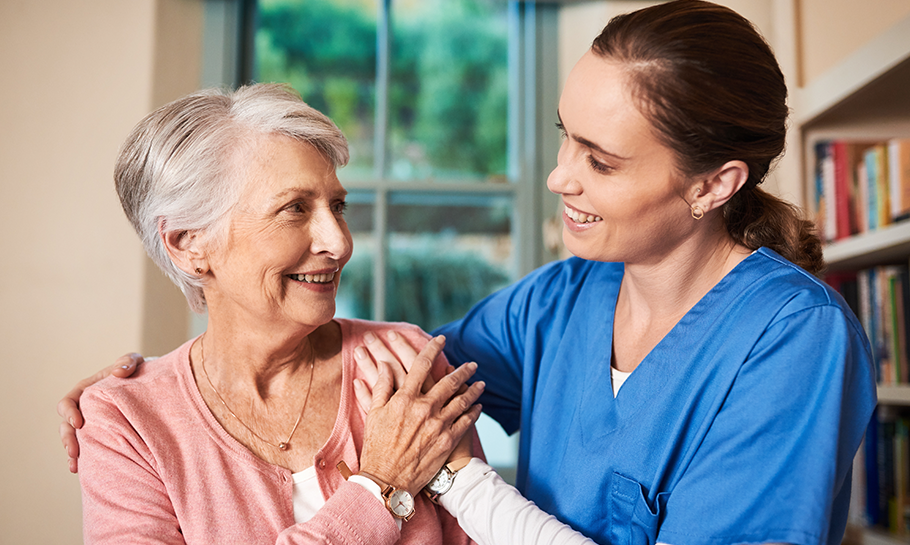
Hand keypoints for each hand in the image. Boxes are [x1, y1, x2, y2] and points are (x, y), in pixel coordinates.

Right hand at [57, 353, 143, 472]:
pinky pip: (87, 447)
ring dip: (72, 452)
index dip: (69, 413)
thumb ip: (127, 363)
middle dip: (67, 439)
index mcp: (86, 390)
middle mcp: (84, 408)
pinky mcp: (100, 434)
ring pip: (73, 439)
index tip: (79, 423)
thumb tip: (118, 372)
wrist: (150, 385)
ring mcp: (91, 423)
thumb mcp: (135, 363)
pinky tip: (80, 470)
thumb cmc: (138, 371)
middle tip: (74, 452)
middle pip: (66, 425)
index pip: (69, 402)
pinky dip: (83, 459)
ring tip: (75, 465)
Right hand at [359, 336, 483, 495]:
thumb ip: (381, 387)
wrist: (387, 480)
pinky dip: (474, 411)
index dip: (432, 349)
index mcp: (404, 400)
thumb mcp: (374, 414)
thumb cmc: (377, 447)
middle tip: (472, 363)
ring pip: (462, 400)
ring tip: (481, 382)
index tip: (441, 339)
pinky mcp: (447, 441)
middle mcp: (424, 409)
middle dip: (462, 370)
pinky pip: (465, 421)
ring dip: (473, 389)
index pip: (421, 366)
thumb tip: (384, 365)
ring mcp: (438, 425)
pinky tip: (479, 405)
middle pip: (448, 381)